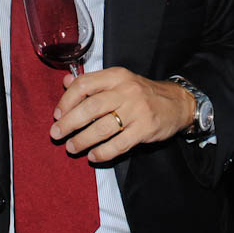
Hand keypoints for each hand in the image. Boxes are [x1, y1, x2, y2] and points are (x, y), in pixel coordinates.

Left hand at [50, 66, 194, 162]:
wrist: (177, 103)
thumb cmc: (142, 93)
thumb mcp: (119, 81)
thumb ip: (92, 82)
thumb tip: (66, 82)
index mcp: (117, 76)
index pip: (84, 84)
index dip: (67, 100)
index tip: (57, 114)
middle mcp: (126, 91)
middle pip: (91, 107)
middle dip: (69, 122)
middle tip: (56, 134)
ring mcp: (137, 110)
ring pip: (103, 127)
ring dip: (83, 140)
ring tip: (71, 147)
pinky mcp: (145, 129)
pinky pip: (119, 144)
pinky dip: (103, 152)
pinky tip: (93, 156)